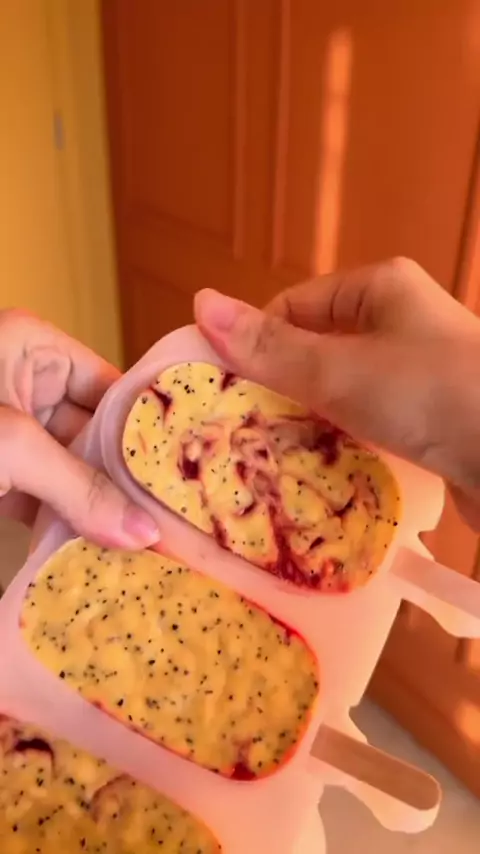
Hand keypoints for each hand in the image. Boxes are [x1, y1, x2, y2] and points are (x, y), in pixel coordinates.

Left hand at [0, 310, 158, 547]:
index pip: (112, 383)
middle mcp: (25, 380)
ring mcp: (10, 430)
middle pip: (96, 429)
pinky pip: (46, 494)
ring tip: (152, 541)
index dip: (149, 429)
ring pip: (73, 467)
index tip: (188, 473)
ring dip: (102, 505)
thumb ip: (80, 488)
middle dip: (128, 477)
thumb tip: (146, 535)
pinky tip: (102, 551)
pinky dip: (67, 522)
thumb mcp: (10, 449)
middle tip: (176, 518)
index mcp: (31, 346)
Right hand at [195, 258, 479, 529]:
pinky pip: (371, 423)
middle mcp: (400, 323)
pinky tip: (323, 471)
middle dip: (282, 390)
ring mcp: (418, 372)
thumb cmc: (429, 394)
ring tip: (274, 457)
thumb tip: (199, 301)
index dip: (255, 344)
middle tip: (244, 432)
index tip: (225, 392)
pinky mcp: (431, 417)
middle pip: (317, 352)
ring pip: (343, 393)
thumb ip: (270, 346)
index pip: (293, 307)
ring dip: (312, 422)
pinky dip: (346, 443)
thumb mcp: (339, 369)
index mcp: (379, 288)